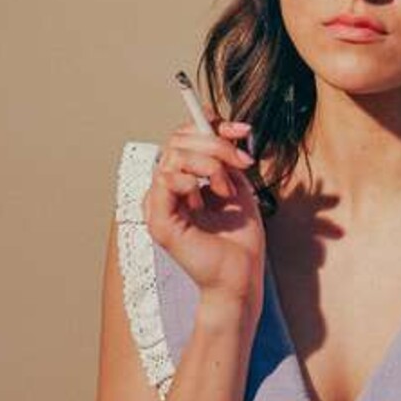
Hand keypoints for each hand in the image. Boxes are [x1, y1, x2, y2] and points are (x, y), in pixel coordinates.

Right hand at [142, 107, 265, 310]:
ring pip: (174, 155)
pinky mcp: (158, 220)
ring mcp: (159, 204)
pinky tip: (207, 200)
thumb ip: (227, 159)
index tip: (242, 131)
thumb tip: (225, 129)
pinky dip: (192, 182)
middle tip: (242, 163)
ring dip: (210, 165)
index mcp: (183, 180)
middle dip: (216, 144)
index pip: (184, 136)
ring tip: (226, 190)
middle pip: (178, 139)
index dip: (210, 124)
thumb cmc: (240, 240)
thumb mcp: (238, 187)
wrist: (241, 276)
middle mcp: (167, 189)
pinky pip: (166, 181)